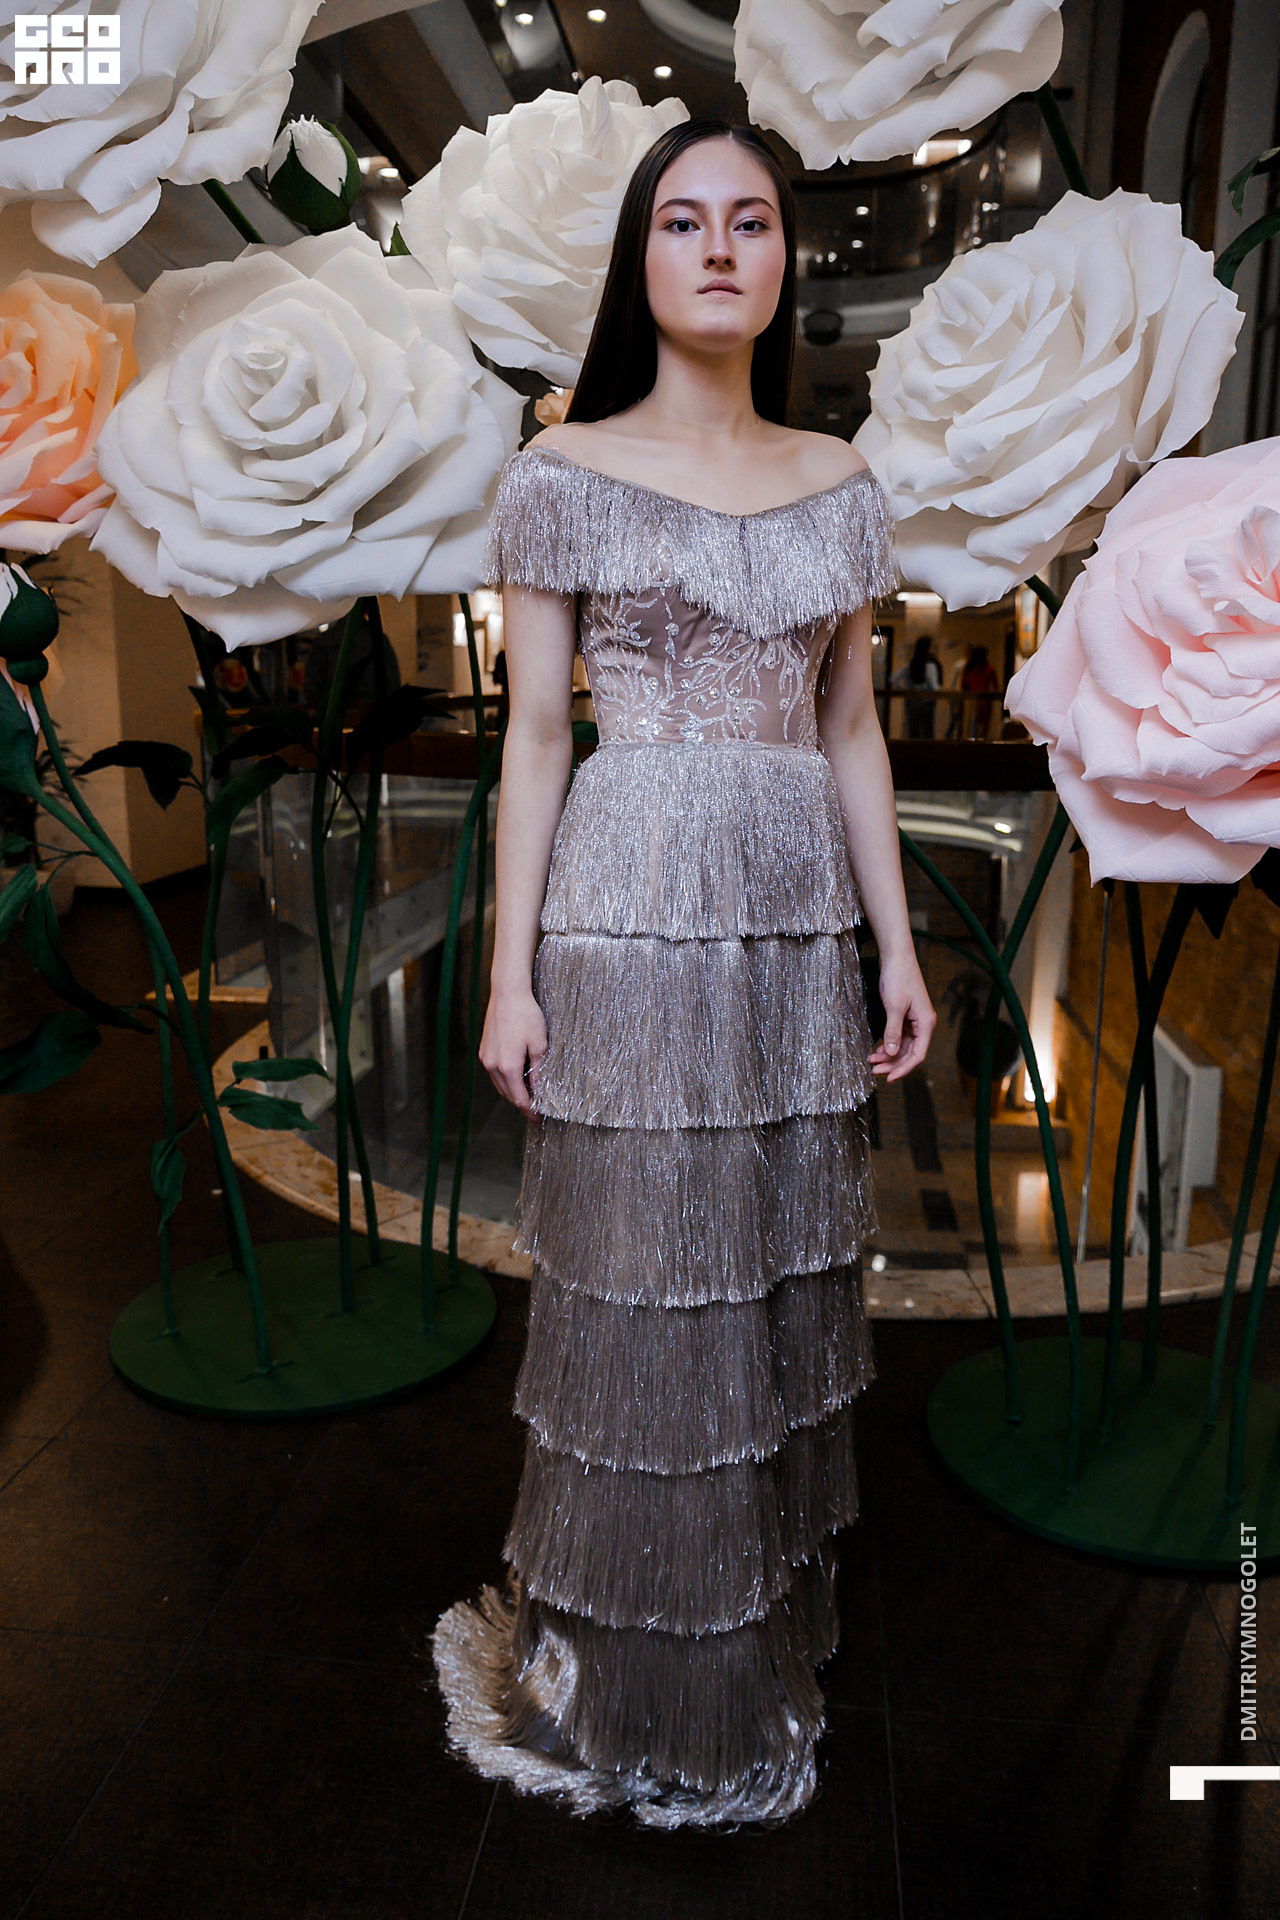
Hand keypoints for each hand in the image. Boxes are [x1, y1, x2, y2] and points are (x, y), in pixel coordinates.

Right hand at [479, 983, 546, 1116]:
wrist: (507, 993)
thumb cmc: (526, 1015)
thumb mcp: (540, 1044)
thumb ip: (538, 1070)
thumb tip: (538, 1090)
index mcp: (508, 1067)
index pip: (519, 1098)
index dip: (529, 1111)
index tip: (538, 1119)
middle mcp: (492, 1065)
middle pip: (507, 1094)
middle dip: (521, 1104)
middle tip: (535, 1111)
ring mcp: (486, 1058)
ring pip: (499, 1084)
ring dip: (512, 1092)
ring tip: (527, 1096)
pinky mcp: (484, 1050)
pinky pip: (494, 1073)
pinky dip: (505, 1080)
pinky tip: (516, 1077)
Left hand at [869, 955, 935, 1081]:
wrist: (897, 956)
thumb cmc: (898, 977)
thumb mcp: (894, 1006)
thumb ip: (893, 1031)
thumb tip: (892, 1053)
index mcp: (925, 1024)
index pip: (917, 1055)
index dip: (903, 1069)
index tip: (888, 1078)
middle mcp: (922, 1024)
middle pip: (910, 1053)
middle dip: (893, 1064)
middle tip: (874, 1071)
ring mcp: (914, 1021)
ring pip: (903, 1046)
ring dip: (889, 1056)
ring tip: (872, 1061)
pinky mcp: (905, 1016)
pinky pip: (899, 1037)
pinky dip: (889, 1044)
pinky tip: (877, 1050)